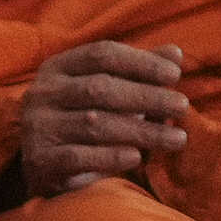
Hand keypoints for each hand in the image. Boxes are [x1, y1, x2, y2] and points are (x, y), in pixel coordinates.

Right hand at [9, 41, 187, 196]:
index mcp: (58, 67)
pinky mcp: (40, 160)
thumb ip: (138, 72)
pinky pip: (78, 157)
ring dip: (142, 131)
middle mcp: (42, 93)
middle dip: (147, 97)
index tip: (174, 75)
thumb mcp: (107, 91)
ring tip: (177, 138)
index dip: (141, 62)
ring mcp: (37, 126)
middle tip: (183, 106)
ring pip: (94, 124)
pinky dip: (111, 156)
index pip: (102, 54)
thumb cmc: (82, 119)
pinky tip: (138, 158)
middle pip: (101, 88)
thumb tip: (176, 53)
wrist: (41, 167)